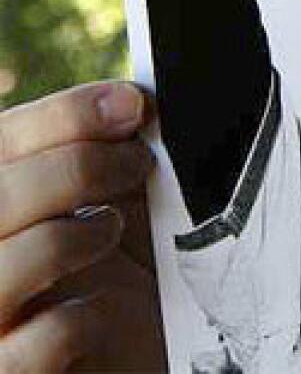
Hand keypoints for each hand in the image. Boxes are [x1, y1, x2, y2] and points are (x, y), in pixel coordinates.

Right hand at [0, 82, 164, 371]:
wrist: (119, 366)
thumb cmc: (107, 286)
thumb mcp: (98, 214)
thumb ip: (95, 164)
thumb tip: (128, 102)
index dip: (61, 116)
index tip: (129, 103)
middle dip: (80, 165)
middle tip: (138, 162)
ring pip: (9, 261)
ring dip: (77, 236)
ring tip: (109, 230)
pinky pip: (41, 338)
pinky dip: (84, 316)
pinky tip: (101, 309)